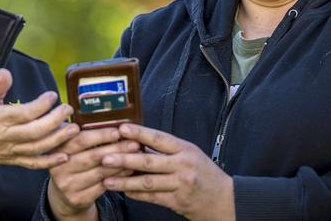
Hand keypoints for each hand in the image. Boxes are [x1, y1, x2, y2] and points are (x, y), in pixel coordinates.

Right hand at [0, 68, 77, 169]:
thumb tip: (5, 72)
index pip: (24, 113)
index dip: (41, 105)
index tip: (53, 95)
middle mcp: (6, 136)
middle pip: (34, 131)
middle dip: (55, 120)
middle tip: (68, 109)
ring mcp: (11, 150)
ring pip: (37, 148)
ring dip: (58, 139)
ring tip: (73, 129)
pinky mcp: (15, 160)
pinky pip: (34, 164)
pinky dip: (50, 162)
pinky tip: (65, 156)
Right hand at [48, 127, 139, 220]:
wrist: (62, 193)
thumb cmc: (72, 161)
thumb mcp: (70, 145)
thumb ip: (81, 133)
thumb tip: (109, 118)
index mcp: (56, 149)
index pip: (80, 140)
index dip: (100, 135)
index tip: (117, 131)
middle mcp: (59, 167)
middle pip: (92, 156)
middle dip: (116, 148)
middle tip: (134, 142)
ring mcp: (67, 184)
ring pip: (100, 172)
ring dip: (120, 163)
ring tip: (135, 154)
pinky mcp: (77, 198)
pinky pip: (103, 186)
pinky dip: (118, 177)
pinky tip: (128, 169)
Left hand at [101, 124, 234, 220]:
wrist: (225, 200)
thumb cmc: (204, 173)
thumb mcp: (190, 153)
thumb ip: (166, 149)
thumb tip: (137, 141)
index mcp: (185, 149)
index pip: (158, 138)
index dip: (139, 133)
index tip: (121, 128)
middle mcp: (183, 165)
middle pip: (149, 161)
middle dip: (125, 159)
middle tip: (105, 157)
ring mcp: (180, 185)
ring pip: (148, 182)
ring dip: (125, 180)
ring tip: (107, 179)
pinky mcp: (178, 202)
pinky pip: (153, 198)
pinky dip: (136, 194)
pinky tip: (123, 190)